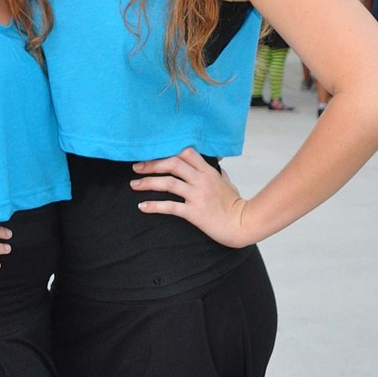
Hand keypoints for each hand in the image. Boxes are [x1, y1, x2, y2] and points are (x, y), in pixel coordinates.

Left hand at [130, 147, 251, 247]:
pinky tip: (142, 206)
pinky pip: (170, 206)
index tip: (154, 154)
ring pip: (168, 183)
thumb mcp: (229, 184)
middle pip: (173, 164)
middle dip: (152, 164)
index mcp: (209, 171)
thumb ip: (220, 174)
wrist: (242, 225)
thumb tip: (218, 168)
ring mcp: (197, 196)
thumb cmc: (236, 205)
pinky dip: (154, 206)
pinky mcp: (194, 212)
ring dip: (148, 182)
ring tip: (134, 185)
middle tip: (137, 167)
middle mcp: (201, 180)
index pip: (186, 153)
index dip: (168, 151)